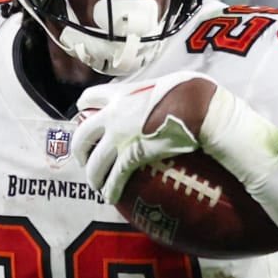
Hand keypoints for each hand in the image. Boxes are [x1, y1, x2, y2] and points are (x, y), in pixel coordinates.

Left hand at [72, 71, 210, 203]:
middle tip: (83, 159)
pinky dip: (111, 188)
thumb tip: (163, 93)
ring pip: (95, 162)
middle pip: (83, 135)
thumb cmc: (189, 90)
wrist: (198, 108)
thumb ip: (151, 91)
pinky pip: (115, 176)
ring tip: (96, 184)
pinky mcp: (133, 156)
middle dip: (79, 149)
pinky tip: (110, 196)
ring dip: (93, 175)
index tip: (81, 112)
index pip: (90, 97)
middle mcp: (114, 115)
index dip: (83, 107)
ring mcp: (120, 137)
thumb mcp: (162, 81)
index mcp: (121, 94)